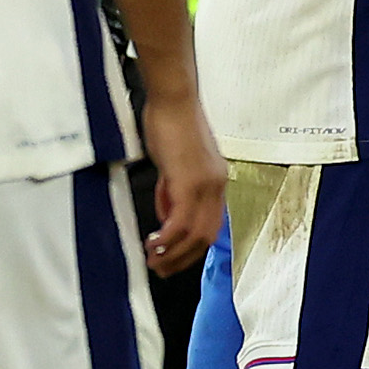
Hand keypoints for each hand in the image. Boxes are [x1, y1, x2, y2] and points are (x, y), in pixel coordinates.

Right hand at [138, 86, 225, 274]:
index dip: (192, 247)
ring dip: (173, 254)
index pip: (211, 224)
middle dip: (183, 259)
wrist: (174, 99)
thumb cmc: (171, 123)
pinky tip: (152, 245)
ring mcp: (205, 185)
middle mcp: (216, 186)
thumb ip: (174, 190)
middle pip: (206, 237)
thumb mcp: (174, 163)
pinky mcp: (188, 182)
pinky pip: (179, 222)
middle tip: (160, 270)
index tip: (174, 259)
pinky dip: (167, 239)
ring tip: (153, 262)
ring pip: (194, 234)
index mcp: (216, 181)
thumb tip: (167, 215)